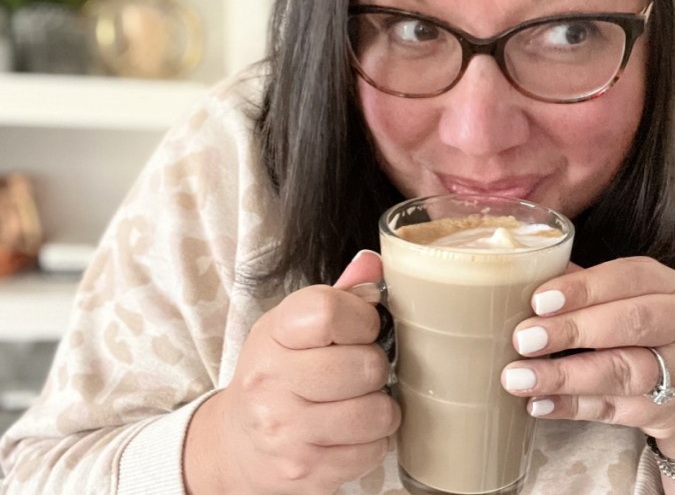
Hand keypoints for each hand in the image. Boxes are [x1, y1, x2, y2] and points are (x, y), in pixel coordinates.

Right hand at [184, 251, 399, 494]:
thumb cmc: (278, 376)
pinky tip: (349, 433)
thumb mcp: (294, 327)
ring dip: (379, 409)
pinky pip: (373, 451)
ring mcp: (285, 431)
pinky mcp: (304, 471)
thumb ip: (338, 294)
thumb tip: (374, 264)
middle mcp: (270, 381)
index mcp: (272, 334)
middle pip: (365, 365)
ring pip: (377, 412)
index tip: (361, 328)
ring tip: (357, 403)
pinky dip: (372, 442)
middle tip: (358, 373)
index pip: (328, 311)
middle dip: (374, 368)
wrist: (236, 444)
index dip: (362, 318)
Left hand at [501, 256, 674, 458]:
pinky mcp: (659, 411)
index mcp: (670, 287)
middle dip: (574, 329)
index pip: (630, 278)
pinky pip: (612, 410)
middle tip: (525, 338)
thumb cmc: (649, 331)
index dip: (584, 288)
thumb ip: (588, 288)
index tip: (540, 300)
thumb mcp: (632, 299)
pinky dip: (571, 407)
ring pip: (624, 372)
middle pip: (633, 323)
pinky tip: (538, 403)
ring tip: (520, 376)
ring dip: (567, 375)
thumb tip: (528, 277)